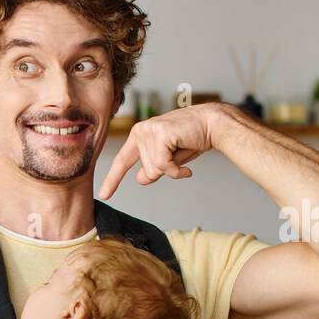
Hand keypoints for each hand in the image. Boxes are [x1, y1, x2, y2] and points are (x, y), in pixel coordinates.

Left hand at [98, 102, 227, 198]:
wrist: (213, 124)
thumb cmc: (193, 139)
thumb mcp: (169, 157)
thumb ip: (153, 167)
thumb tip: (140, 179)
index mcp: (139, 135)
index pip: (122, 161)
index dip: (113, 180)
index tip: (104, 195)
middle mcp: (140, 131)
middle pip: (147, 171)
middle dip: (166, 169)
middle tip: (179, 152)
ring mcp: (149, 131)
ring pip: (155, 170)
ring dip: (174, 167)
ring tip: (183, 149)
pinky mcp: (160, 134)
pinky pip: (163, 166)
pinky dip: (176, 169)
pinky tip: (185, 160)